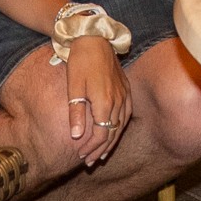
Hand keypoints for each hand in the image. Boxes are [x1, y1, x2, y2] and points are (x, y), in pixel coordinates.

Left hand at [61, 38, 130, 166]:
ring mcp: (124, 94)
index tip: (80, 155)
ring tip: (101, 155)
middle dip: (100, 149)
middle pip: (111, 133)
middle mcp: (118, 100)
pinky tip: (115, 133)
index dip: (90, 147)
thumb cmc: (80, 60)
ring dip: (110, 142)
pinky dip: (120, 128)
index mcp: (104, 101)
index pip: (100, 133)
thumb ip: (76, 112)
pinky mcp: (126, 88)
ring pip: (120, 126)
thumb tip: (75, 136)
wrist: (95, 38)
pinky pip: (126, 114)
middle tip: (89, 162)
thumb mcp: (73, 86)